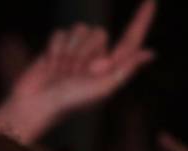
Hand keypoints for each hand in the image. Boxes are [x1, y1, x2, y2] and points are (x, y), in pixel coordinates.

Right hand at [0, 0, 155, 141]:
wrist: (36, 104)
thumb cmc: (70, 102)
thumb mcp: (103, 88)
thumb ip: (126, 69)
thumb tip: (150, 53)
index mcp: (112, 68)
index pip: (132, 39)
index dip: (142, 20)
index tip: (151, 2)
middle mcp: (97, 57)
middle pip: (99, 32)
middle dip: (84, 51)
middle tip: (74, 75)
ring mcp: (77, 51)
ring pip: (79, 29)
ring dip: (69, 51)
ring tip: (62, 72)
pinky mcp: (59, 47)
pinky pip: (61, 32)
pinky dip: (55, 49)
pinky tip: (51, 66)